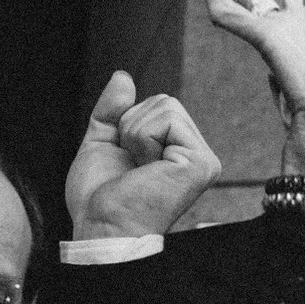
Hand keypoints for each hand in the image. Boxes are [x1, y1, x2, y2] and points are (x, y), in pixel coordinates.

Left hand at [65, 72, 220, 240]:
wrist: (102, 226)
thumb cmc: (101, 198)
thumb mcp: (102, 143)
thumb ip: (113, 110)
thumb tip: (123, 77)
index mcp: (180, 153)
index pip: (159, 105)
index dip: (129, 123)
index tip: (128, 161)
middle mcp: (198, 155)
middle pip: (164, 100)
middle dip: (132, 125)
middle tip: (132, 164)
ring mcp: (204, 159)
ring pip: (165, 106)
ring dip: (136, 134)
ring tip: (139, 168)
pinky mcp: (201, 162)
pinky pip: (166, 119)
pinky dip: (143, 139)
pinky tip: (147, 168)